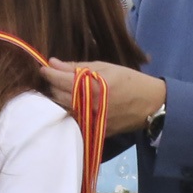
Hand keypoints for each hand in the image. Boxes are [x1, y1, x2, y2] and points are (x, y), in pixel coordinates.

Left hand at [41, 59, 165, 127]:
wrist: (149, 104)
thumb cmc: (129, 80)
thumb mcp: (104, 67)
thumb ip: (77, 66)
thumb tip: (53, 63)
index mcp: (91, 87)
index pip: (60, 80)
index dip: (48, 72)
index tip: (43, 67)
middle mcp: (88, 106)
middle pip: (57, 97)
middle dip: (52, 85)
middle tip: (54, 77)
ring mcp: (90, 120)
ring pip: (64, 110)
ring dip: (59, 99)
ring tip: (62, 89)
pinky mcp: (94, 130)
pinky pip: (75, 119)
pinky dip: (71, 110)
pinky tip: (74, 102)